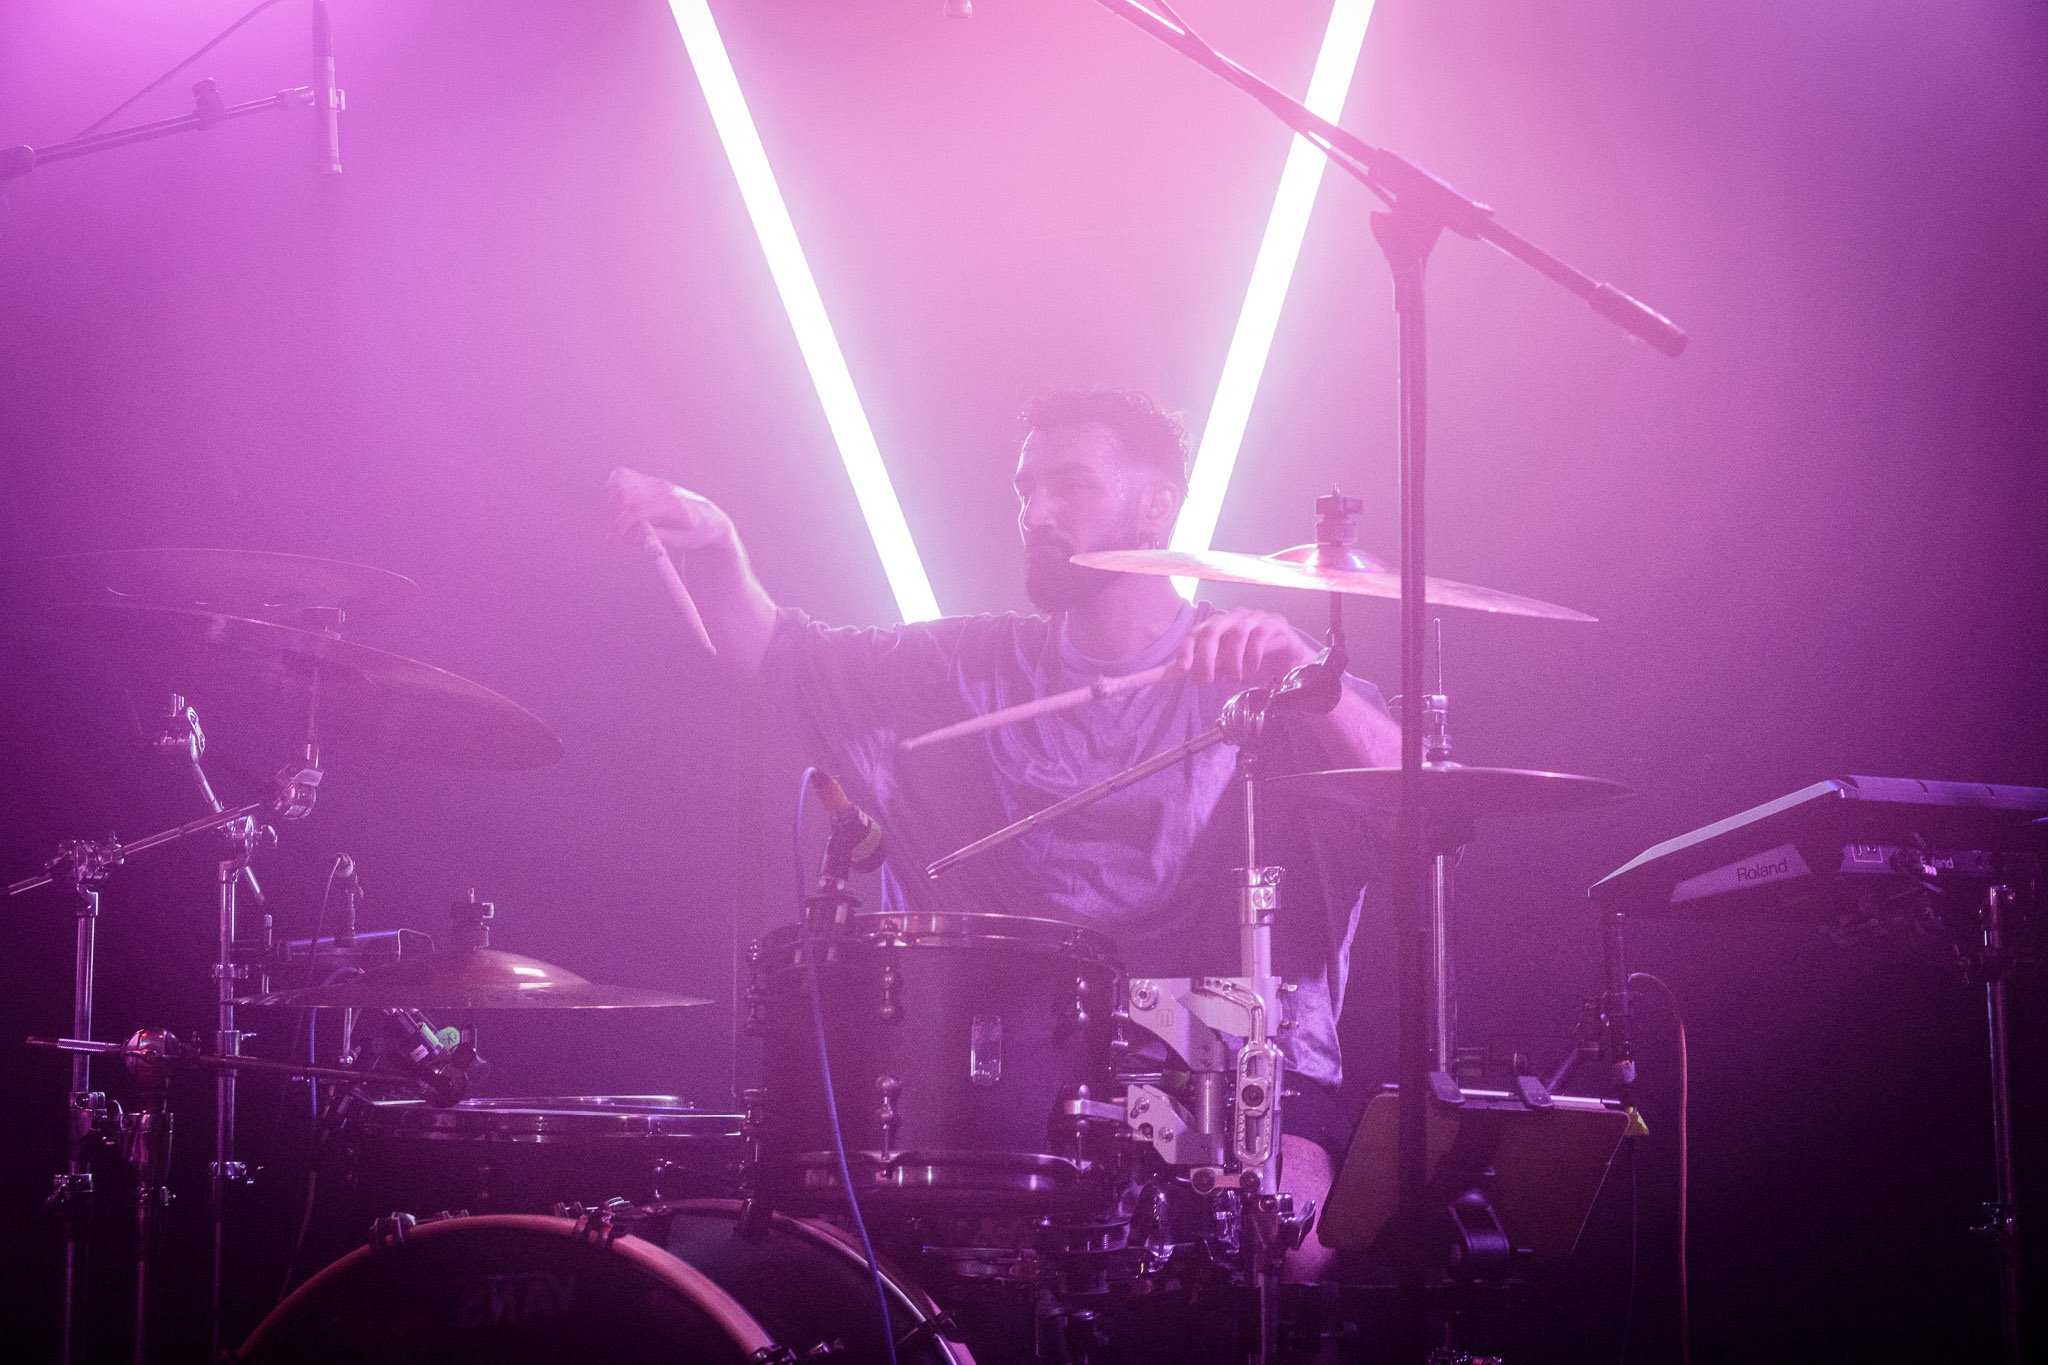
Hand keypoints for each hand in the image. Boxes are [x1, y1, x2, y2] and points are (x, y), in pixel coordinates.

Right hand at [606, 467, 734, 554]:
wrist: (708, 518)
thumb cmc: (697, 532)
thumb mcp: (682, 542)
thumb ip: (655, 538)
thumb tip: (628, 536)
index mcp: (672, 505)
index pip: (638, 508)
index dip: (622, 524)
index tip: (615, 539)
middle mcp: (661, 489)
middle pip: (624, 491)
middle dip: (616, 514)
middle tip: (624, 532)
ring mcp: (654, 482)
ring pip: (620, 479)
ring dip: (614, 501)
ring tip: (625, 519)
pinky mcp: (649, 480)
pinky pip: (623, 476)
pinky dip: (615, 490)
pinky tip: (624, 506)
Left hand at [1175, 609, 1315, 685]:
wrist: (1289, 663)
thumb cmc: (1254, 664)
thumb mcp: (1227, 670)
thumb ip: (1209, 669)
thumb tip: (1189, 675)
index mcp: (1218, 626)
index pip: (1195, 633)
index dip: (1186, 650)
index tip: (1182, 670)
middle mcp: (1234, 618)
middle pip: (1213, 630)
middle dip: (1206, 657)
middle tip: (1207, 681)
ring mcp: (1255, 618)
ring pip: (1237, 633)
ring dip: (1232, 659)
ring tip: (1234, 678)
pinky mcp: (1275, 624)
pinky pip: (1261, 635)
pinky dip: (1253, 654)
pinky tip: (1253, 668)